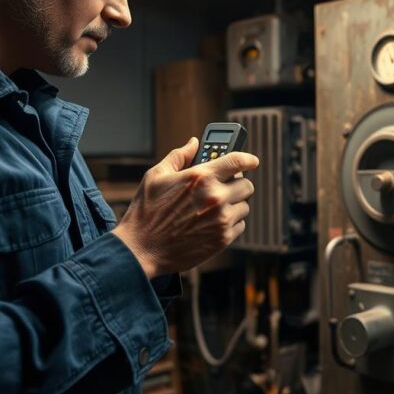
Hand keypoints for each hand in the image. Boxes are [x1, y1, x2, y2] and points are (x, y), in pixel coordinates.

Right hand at [112, 137, 258, 276]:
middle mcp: (215, 197)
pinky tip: (212, 222)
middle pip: (246, 185)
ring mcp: (221, 220)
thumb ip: (179, 156)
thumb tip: (193, 143)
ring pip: (244, 206)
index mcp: (201, 178)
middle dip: (237, 184)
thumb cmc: (146, 212)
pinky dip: (230, 222)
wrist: (141, 249)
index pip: (237, 161)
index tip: (252, 161)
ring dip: (233, 205)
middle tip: (224, 187)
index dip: (248, 159)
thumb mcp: (156, 176)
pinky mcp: (222, 239)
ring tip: (213, 207)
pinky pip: (240, 225)